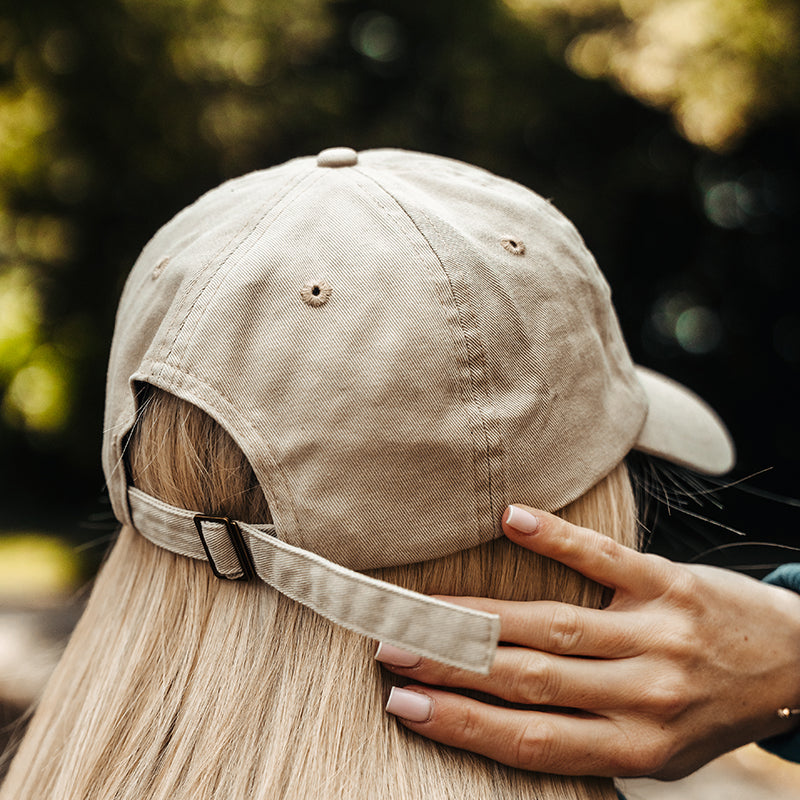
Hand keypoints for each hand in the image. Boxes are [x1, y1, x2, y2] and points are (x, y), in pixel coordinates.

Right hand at [377, 506, 799, 778]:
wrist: (798, 668)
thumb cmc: (714, 712)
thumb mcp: (660, 750)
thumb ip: (589, 738)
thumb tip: (496, 722)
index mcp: (637, 749)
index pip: (529, 739)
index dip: (460, 723)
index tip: (404, 705)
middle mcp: (644, 697)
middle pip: (528, 681)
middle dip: (451, 668)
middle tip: (391, 650)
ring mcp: (656, 634)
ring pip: (552, 625)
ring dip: (478, 618)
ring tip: (422, 610)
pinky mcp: (670, 582)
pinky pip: (604, 559)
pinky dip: (556, 539)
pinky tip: (511, 521)